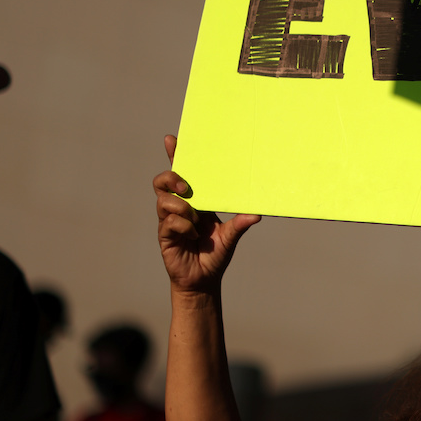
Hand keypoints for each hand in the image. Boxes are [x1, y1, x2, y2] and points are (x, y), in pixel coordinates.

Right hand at [154, 135, 259, 293]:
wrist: (203, 280)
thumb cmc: (215, 254)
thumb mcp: (231, 236)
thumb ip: (240, 224)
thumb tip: (257, 214)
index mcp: (196, 201)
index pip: (182, 174)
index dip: (175, 156)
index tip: (171, 140)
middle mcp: (180, 207)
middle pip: (163, 182)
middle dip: (172, 178)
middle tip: (187, 187)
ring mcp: (170, 220)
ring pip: (163, 201)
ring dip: (182, 207)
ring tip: (195, 221)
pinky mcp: (165, 235)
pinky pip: (169, 222)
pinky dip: (182, 226)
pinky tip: (193, 236)